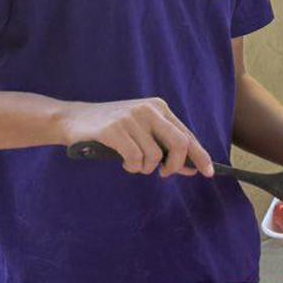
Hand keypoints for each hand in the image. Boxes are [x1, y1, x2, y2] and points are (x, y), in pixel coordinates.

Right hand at [57, 97, 214, 176]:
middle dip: (175, 165)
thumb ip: (165, 147)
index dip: (199, 155)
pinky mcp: (114, 130)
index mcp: (159, 108)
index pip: (186, 134)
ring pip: (154, 156)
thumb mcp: (142, 132)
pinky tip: (124, 162)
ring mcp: (131, 118)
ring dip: (145, 168)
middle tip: (164, 174)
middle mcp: (148, 110)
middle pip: (178, 144)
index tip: (209, 172)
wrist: (74, 119)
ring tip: (133, 163)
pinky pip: (135, 159)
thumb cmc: (112, 130)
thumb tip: (190, 168)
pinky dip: (132, 166)